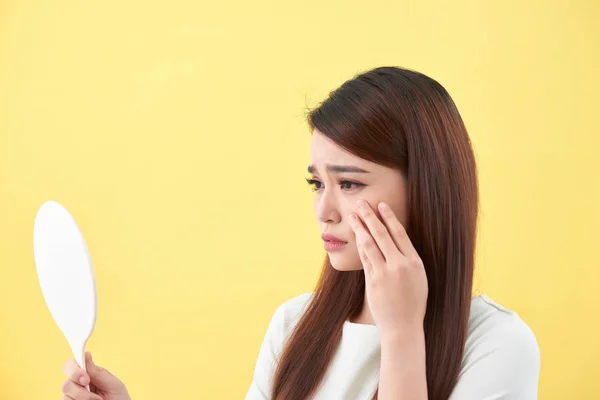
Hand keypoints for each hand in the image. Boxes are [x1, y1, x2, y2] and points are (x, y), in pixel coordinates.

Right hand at [62, 352, 130, 399]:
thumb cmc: (119, 397)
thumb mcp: (112, 383)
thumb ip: (98, 372)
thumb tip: (86, 355)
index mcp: (87, 374)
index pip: (71, 366)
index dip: (74, 370)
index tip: (86, 378)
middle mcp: (77, 386)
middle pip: (66, 384)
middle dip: (80, 390)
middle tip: (96, 396)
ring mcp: (74, 398)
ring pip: (66, 397)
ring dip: (83, 399)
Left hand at [349, 200, 427, 339]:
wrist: (403, 327)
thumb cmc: (413, 302)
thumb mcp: (418, 278)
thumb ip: (407, 259)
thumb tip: (395, 240)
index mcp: (414, 262)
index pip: (399, 233)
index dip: (389, 217)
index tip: (381, 205)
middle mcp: (399, 265)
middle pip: (382, 234)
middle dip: (371, 217)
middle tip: (362, 203)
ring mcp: (384, 273)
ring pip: (370, 244)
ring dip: (360, 227)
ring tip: (353, 216)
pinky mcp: (372, 281)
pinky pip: (365, 258)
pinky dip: (360, 245)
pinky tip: (355, 236)